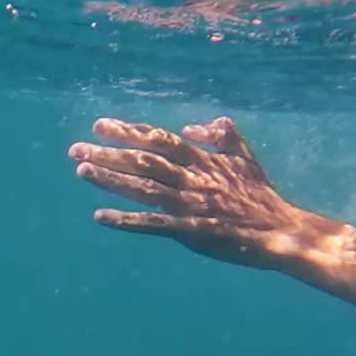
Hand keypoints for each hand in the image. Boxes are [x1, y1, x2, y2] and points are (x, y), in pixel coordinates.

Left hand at [67, 116, 316, 266]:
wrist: (281, 231)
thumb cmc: (260, 194)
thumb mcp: (244, 155)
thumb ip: (221, 135)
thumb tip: (192, 126)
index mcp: (203, 160)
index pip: (159, 139)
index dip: (129, 130)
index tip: (99, 124)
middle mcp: (192, 178)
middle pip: (144, 160)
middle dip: (108, 152)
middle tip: (75, 149)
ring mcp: (190, 205)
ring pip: (144, 188)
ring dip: (111, 179)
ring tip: (81, 170)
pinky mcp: (192, 232)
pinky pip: (154, 225)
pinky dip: (126, 220)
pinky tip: (100, 216)